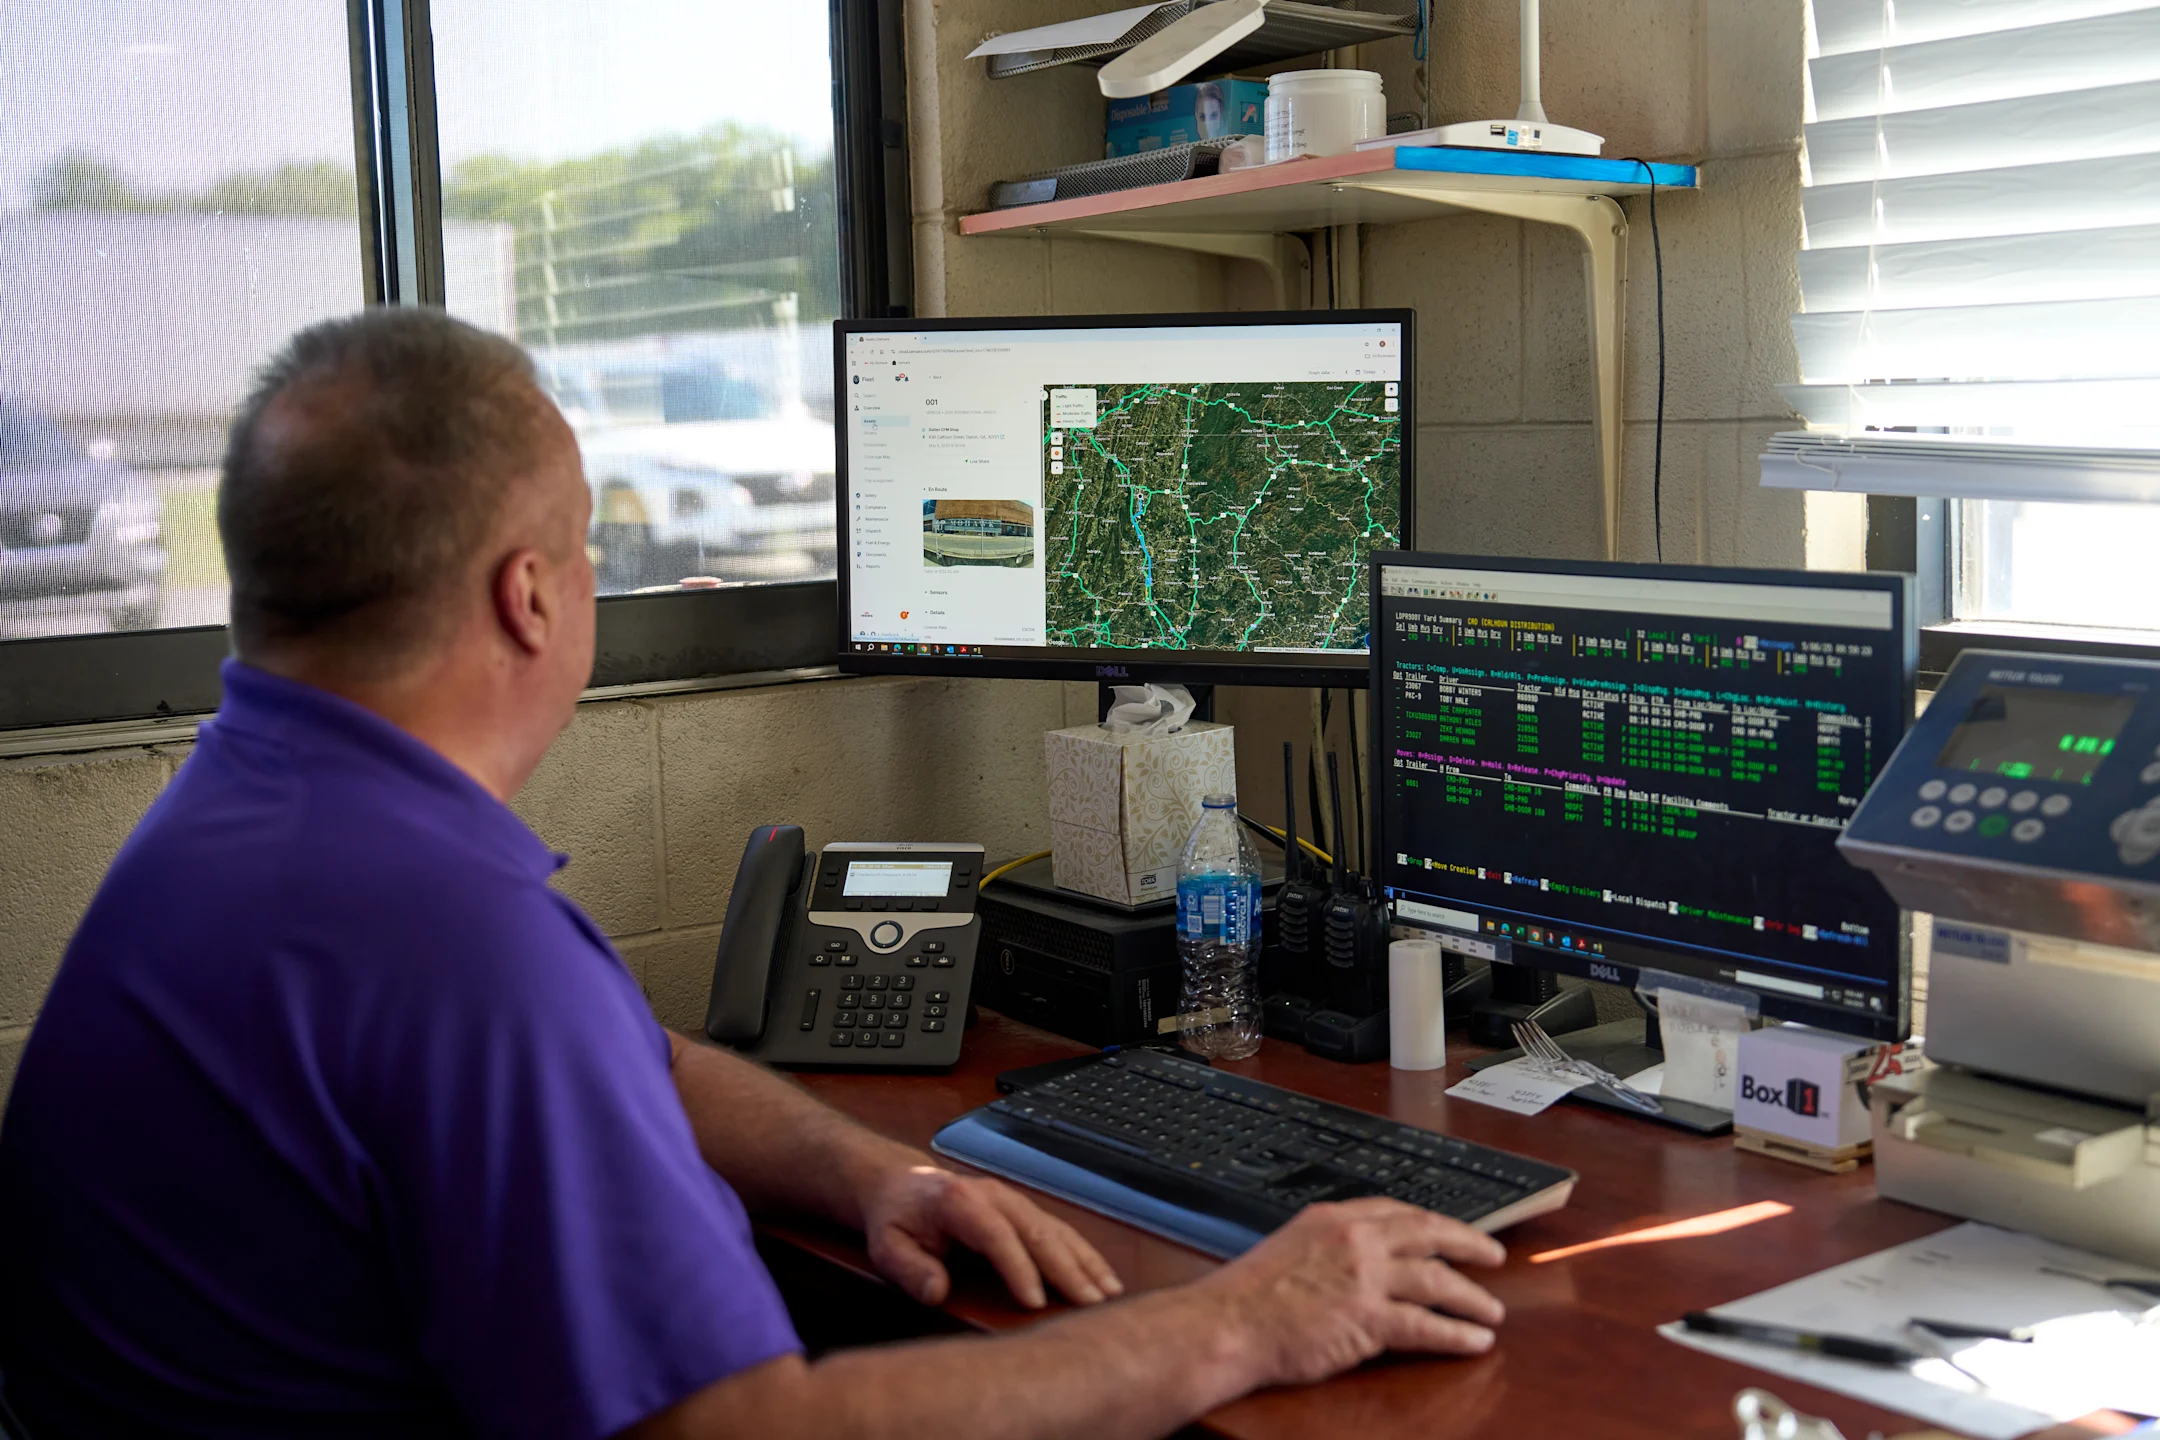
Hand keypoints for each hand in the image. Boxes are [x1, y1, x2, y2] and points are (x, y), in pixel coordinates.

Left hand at [858, 1163, 1124, 1310]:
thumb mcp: (886, 1247)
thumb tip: (937, 1291)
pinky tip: (1102, 1277)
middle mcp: (995, 1196)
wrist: (901, 1186)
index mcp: (960, 1202)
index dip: (1018, 1268)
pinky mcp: (1024, 1210)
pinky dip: (1083, 1255)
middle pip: (1038, 1232)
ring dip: (1085, 1262)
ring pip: (1057, 1230)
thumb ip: (909, 1270)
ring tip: (1109, 1295)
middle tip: (1090, 1305)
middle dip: (1067, 1270)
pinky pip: (1059, 1231)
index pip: (996, 1235)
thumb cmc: (896, 1220)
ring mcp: (1014, 1200)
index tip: (1034, 1302)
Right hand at [1198, 1198, 1506, 1386]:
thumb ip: (1327, 1248)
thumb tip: (1353, 1262)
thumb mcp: (1290, 1248)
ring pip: (1437, 1281)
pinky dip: (1456, 1335)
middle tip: (1493, 1255)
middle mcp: (1354, 1240)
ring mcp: (1365, 1277)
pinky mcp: (1369, 1319)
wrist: (1229, 1323)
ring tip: (1492, 1312)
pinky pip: (1426, 1326)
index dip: (1429, 1222)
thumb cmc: (1248, 1296)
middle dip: (1468, 1244)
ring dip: (1471, 1297)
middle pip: (1428, 1233)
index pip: (1396, 1210)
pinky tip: (1475, 1342)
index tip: (1449, 1231)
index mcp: (1333, 1218)